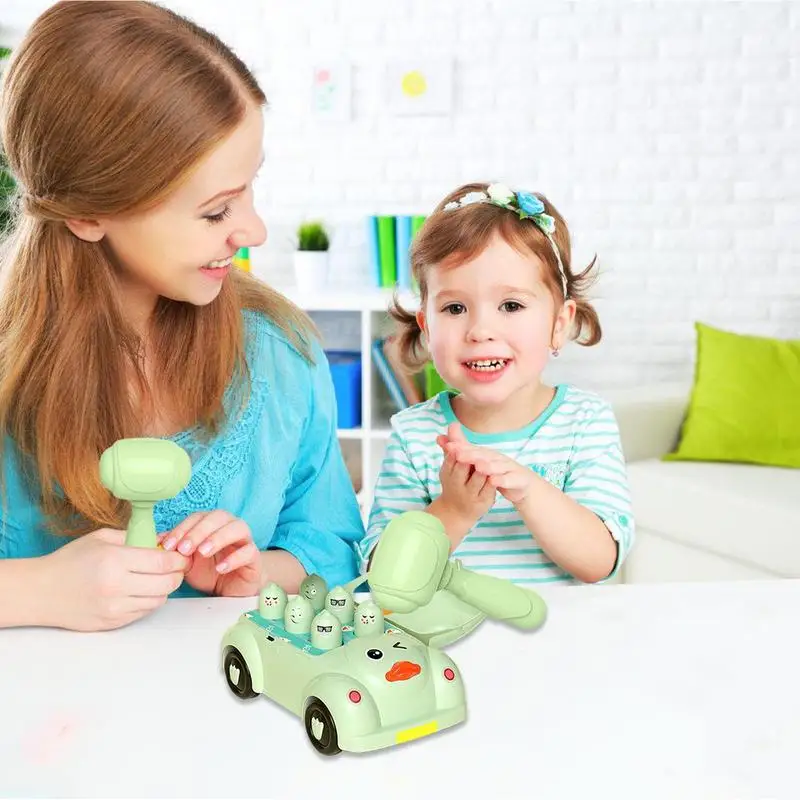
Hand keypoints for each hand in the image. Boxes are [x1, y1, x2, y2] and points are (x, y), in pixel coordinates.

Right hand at [41, 528, 188, 631]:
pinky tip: (141, 590)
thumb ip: (135, 537)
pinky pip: (143, 612)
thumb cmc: (71, 560)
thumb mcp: (101, 539)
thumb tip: (165, 539)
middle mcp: (116, 587)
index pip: (162, 562)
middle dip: (177, 574)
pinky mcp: (112, 623)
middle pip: (166, 584)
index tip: (181, 555)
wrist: (40, 592)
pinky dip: (149, 601)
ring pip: (158, 601)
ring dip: (164, 589)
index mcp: (114, 561)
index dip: (178, 559)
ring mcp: (114, 609)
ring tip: (157, 578)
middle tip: (176, 567)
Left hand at [160, 510, 260, 596]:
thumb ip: (175, 549)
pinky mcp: (255, 558)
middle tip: (184, 549)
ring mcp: (245, 541)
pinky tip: (221, 568)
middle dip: (199, 531)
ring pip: (238, 528)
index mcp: (213, 524)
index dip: (183, 528)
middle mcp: (230, 527)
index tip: (168, 545)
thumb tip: (155, 540)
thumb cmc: (209, 572)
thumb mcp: (187, 562)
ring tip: (203, 552)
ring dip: (218, 538)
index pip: (198, 517)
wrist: (230, 590)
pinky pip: (249, 551)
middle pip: (219, 517)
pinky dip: (234, 558)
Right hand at [435, 423, 495, 524]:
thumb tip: (452, 424)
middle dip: (468, 460)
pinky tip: (496, 475)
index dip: (455, 452)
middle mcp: (456, 484)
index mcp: (447, 473)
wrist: (457, 510)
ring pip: (477, 479)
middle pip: (462, 469)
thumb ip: (454, 444)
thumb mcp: (452, 464)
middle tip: (474, 454)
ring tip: (486, 463)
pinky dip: (492, 482)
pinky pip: (489, 490)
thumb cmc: (455, 481)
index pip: (450, 459)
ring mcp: (470, 494)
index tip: (457, 446)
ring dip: (482, 471)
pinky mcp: (483, 501)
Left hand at [441, 423, 534, 504]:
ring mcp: (508, 467)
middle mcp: (497, 457)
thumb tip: (441, 436)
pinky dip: (503, 480)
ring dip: (488, 466)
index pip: (471, 449)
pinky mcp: (518, 478)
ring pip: (497, 466)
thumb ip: (461, 449)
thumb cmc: (497, 471)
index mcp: (486, 453)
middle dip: (471, 455)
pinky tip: (494, 481)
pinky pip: (510, 479)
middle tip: (459, 455)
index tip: (447, 447)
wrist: (521, 484)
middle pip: (483, 455)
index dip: (460, 447)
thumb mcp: (478, 462)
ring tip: (478, 467)